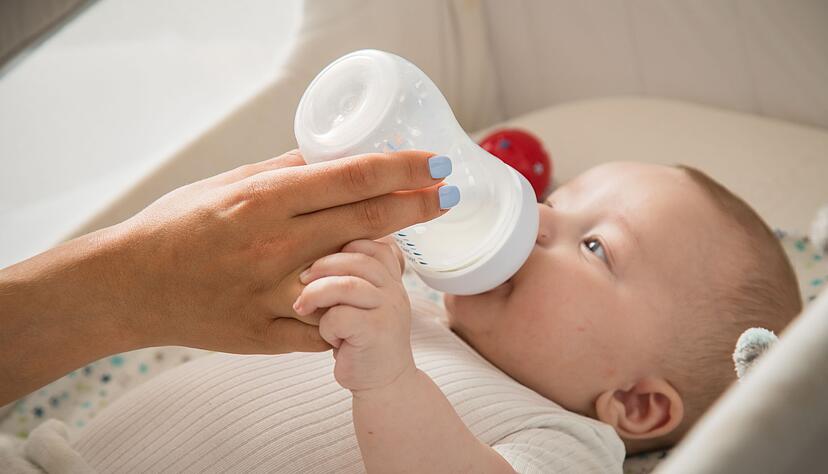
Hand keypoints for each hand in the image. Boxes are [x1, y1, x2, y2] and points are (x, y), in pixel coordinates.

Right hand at [0, 149, 452, 402]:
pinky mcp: (266, 334)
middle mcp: (273, 245)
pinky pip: (328, 325)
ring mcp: (272, 294)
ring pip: (355, 278)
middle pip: (367, 223)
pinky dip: (350, 310)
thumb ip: (285, 171)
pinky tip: (361, 298)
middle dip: (417, 206)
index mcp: (263, 200)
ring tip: (400, 248)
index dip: (403, 170)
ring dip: (388, 261)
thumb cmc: (176, 227)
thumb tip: (335, 154)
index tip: (436, 164)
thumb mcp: (228, 184)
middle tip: (447, 194)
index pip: (352, 178)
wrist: (129, 287)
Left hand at [293, 239, 414, 391]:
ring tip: (301, 306)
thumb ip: (353, 279)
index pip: (371, 244)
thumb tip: (311, 252)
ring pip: (348, 285)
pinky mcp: (376, 333)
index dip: (342, 246)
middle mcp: (395, 290)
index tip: (320, 265)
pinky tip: (327, 337)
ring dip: (316, 293)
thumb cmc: (363, 342)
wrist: (384, 384)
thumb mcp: (364, 304)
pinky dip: (325, 325)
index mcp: (391, 279)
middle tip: (300, 281)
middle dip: (321, 266)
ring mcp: (389, 311)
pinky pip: (340, 316)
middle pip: (357, 258)